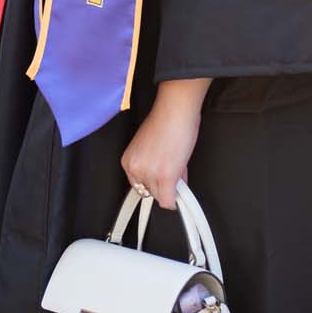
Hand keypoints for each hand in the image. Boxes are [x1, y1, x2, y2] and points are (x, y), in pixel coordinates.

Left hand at [120, 78, 210, 209]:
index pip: (138, 185)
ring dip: (172, 187)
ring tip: (178, 167)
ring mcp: (150, 175)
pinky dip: (177, 200)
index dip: (153, 181)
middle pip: (150, 192)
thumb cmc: (165, 121)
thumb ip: (151, 165)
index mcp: (128, 161)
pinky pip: (169, 202)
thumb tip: (163, 179)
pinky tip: (182, 189)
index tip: (159, 178)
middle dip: (163, 184)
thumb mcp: (149, 147)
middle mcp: (135, 169)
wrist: (175, 111)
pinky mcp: (166, 177)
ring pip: (161, 197)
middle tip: (173, 169)